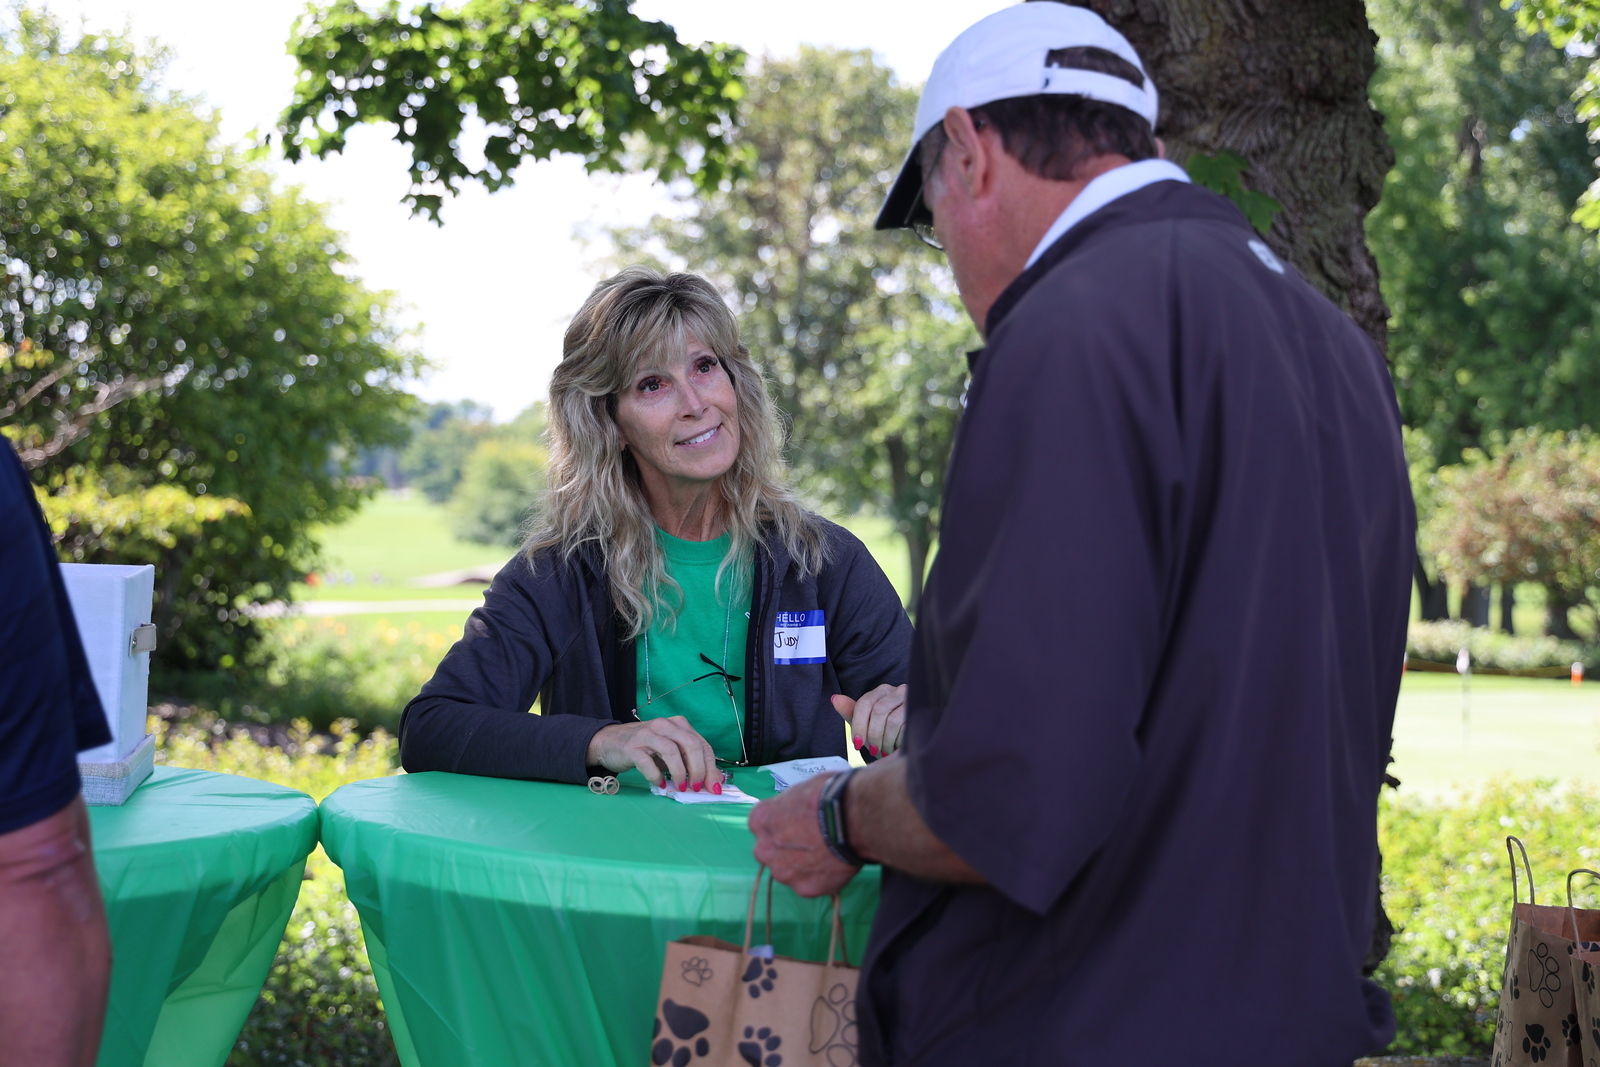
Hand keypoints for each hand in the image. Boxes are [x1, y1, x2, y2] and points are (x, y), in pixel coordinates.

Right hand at [586, 718, 724, 792]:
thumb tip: (713, 780)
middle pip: (690, 745)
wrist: (610, 742)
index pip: (702, 744)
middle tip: (697, 787)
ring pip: (671, 751)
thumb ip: (690, 761)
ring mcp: (647, 734)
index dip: (711, 767)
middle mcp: (665, 725)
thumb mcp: (670, 751)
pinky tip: (660, 783)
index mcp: (679, 724)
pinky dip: (656, 776)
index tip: (714, 787)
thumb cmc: (645, 748)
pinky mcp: (632, 747)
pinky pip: (647, 762)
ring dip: (680, 773)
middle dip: (699, 769)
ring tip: (680, 787)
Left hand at [749, 773, 859, 896]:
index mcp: (760, 819)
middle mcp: (764, 849)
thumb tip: (796, 812)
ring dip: (802, 865)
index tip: (796, 822)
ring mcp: (783, 872)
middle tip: (810, 840)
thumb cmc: (828, 795)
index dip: (781, 823)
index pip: (761, 825)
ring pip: (788, 871)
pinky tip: (835, 865)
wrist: (853, 819)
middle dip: (786, 848)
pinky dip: (820, 878)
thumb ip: (788, 808)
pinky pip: (810, 884)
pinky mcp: (805, 889)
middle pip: (770, 851)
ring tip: (827, 854)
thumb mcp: (799, 790)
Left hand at [831, 683, 906, 756]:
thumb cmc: (883, 733)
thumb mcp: (864, 723)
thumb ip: (850, 711)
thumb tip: (834, 698)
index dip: (859, 725)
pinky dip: (898, 742)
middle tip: (872, 750)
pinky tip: (897, 747)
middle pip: (879, 710)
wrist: (906, 744)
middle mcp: (897, 691)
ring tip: (885, 751)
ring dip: (886, 741)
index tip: (857, 744)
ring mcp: (911, 700)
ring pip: (892, 720)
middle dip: (873, 734)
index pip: (865, 703)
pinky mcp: (922, 713)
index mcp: (881, 691)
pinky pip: (906, 728)